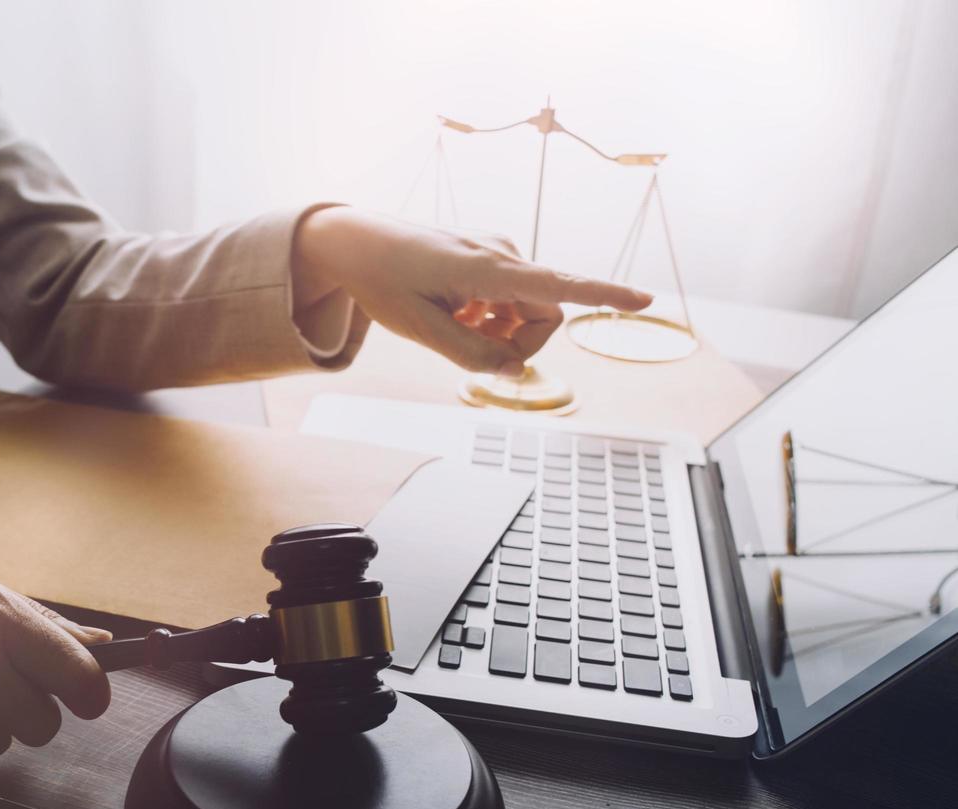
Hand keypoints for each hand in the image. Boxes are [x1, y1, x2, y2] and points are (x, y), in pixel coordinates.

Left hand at [291, 207, 652, 375]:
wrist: (356, 242)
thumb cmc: (384, 281)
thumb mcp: (420, 330)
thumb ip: (470, 355)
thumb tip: (515, 372)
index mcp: (487, 269)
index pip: (558, 285)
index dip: (604, 296)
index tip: (646, 301)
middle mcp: (502, 254)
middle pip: (545, 317)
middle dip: (518, 344)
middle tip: (469, 348)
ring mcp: (497, 254)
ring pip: (527, 311)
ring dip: (500, 331)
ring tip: (453, 323)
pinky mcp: (489, 258)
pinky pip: (509, 299)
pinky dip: (489, 316)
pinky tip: (454, 310)